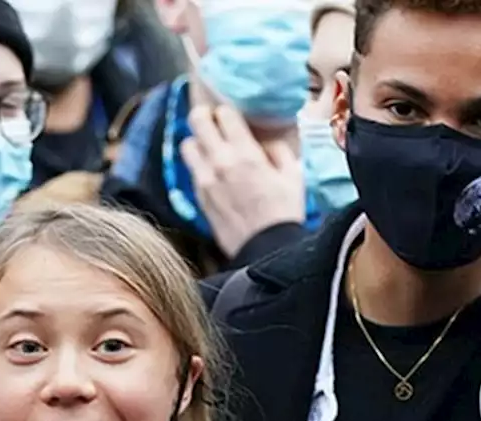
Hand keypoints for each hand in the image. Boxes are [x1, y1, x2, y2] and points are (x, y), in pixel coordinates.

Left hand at [180, 105, 305, 259]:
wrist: (267, 249)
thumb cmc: (285, 212)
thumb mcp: (293, 174)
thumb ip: (278, 150)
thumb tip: (265, 142)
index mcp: (245, 153)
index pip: (223, 113)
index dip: (227, 111)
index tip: (233, 117)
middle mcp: (219, 162)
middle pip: (197, 120)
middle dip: (205, 116)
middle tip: (213, 121)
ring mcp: (205, 179)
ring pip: (187, 144)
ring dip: (197, 141)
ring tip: (210, 147)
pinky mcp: (198, 196)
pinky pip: (191, 170)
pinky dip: (199, 164)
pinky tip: (212, 171)